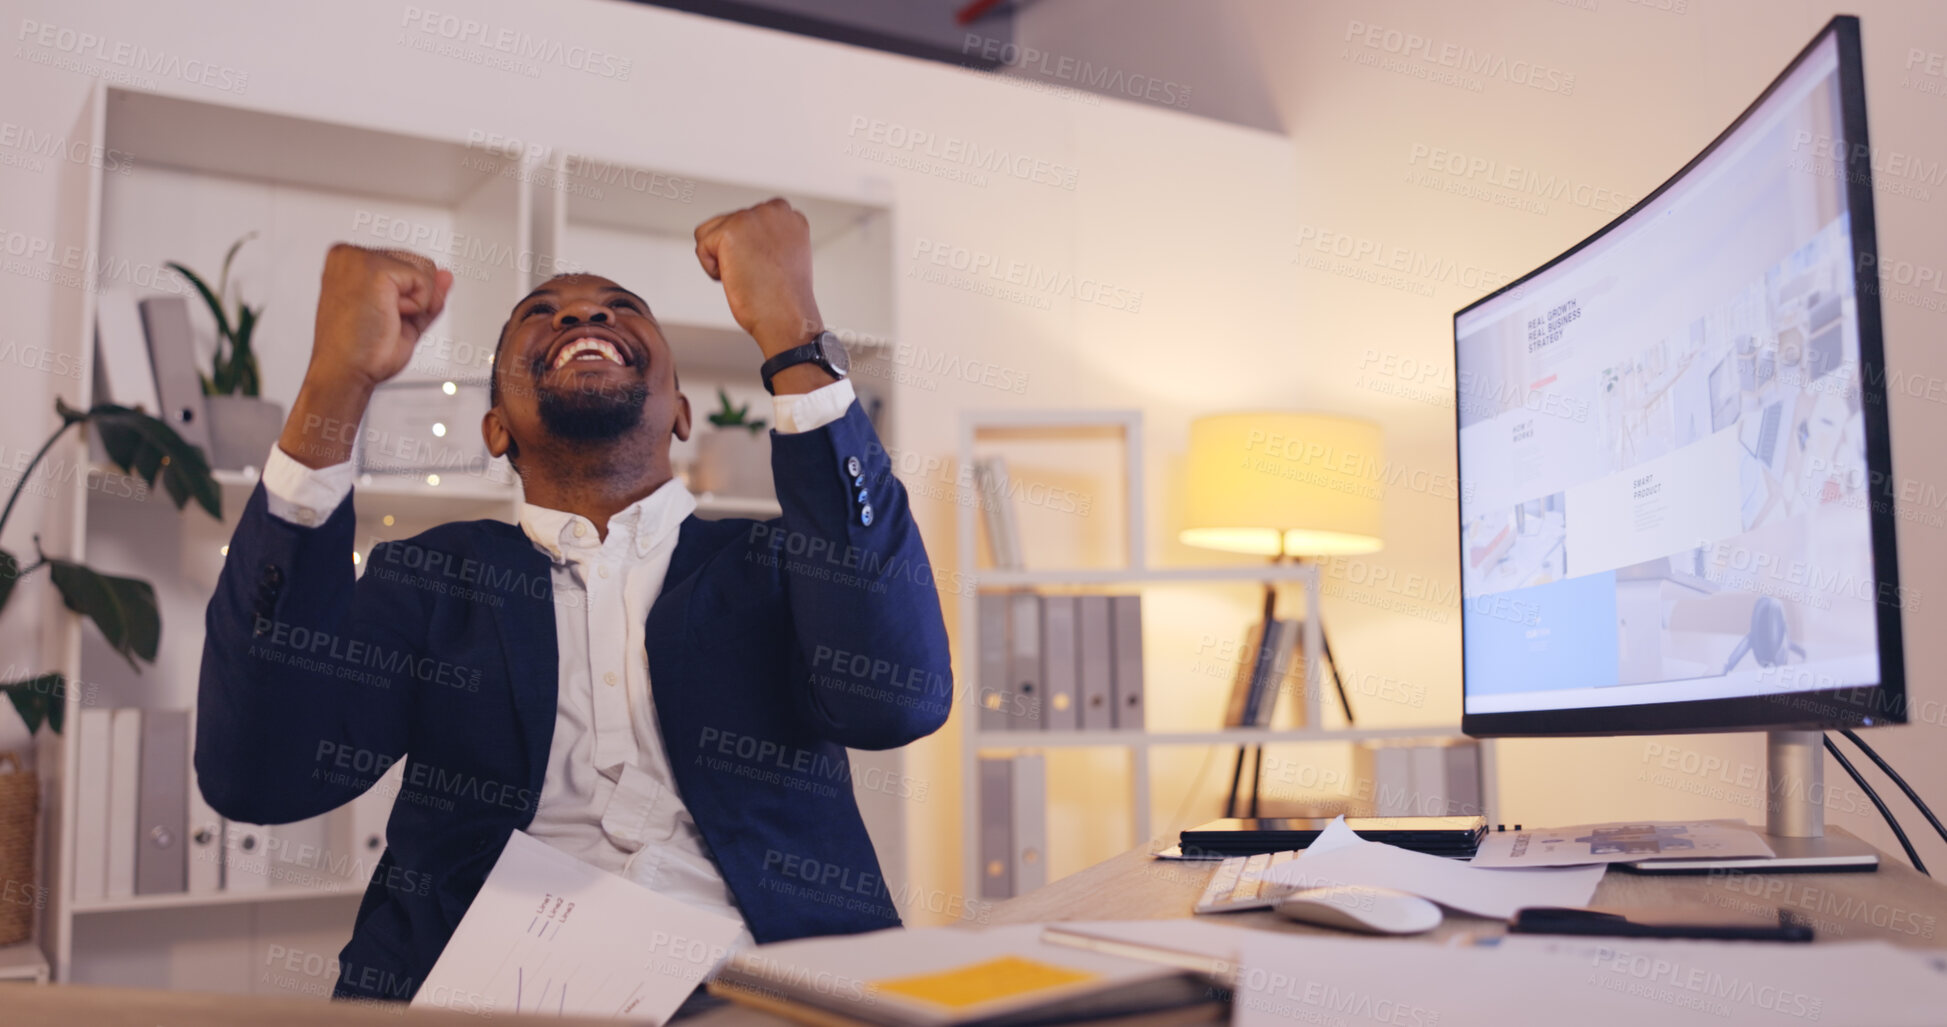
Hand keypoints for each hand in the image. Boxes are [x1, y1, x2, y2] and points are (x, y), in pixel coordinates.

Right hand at [308, 243, 452, 391]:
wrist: (344, 372)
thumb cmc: (363, 351)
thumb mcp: (403, 316)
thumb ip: (426, 293)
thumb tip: (447, 275)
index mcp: (349, 261)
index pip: (406, 263)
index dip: (409, 297)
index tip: (379, 316)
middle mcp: (350, 254)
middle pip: (420, 263)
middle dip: (416, 298)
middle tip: (383, 321)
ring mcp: (360, 258)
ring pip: (425, 270)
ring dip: (416, 303)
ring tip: (384, 317)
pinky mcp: (374, 269)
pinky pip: (424, 282)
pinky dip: (417, 306)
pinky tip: (388, 316)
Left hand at [692, 198, 822, 357]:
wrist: (787, 317)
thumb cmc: (785, 300)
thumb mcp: (784, 258)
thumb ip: (766, 238)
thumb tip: (742, 238)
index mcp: (790, 217)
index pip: (750, 218)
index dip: (748, 246)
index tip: (765, 267)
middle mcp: (773, 211)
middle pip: (728, 223)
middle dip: (734, 252)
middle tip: (757, 275)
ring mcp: (751, 217)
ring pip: (710, 232)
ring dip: (720, 257)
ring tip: (746, 275)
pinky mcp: (730, 230)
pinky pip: (702, 247)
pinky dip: (712, 269)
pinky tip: (737, 278)